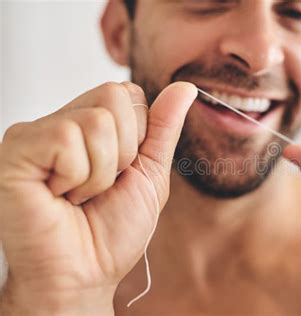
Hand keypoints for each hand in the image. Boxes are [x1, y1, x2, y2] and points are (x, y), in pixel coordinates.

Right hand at [0, 82, 196, 314]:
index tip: (120, 174)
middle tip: (97, 187)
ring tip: (77, 195)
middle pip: (116, 96)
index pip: (129, 93)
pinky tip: (57, 195)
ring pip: (97, 120)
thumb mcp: (151, 174)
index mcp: (93, 125)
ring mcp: (38, 133)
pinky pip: (67, 139)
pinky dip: (75, 177)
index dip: (138, 138)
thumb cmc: (112, 230)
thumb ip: (164, 128)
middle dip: (123, 154)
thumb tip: (185, 87)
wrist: (86, 273)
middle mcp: (65, 122)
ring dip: (100, 172)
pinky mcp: (17, 147)